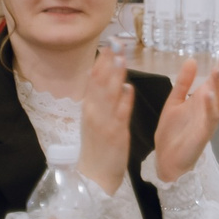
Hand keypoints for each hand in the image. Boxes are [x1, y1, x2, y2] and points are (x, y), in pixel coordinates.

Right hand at [77, 44, 134, 195]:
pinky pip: (119, 116)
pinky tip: (129, 89)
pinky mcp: (114, 135)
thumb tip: (113, 79)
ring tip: (121, 59)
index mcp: (90, 108)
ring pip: (109, 96)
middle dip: (108, 63)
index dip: (102, 61)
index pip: (94, 80)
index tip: (109, 43)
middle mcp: (93, 113)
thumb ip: (104, 100)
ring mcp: (103, 123)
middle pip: (100, 83)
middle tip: (116, 43)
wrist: (93, 176)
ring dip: (115, 77)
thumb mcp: (96, 119)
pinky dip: (124, 102)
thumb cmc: (97, 146)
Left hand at [153, 44, 218, 181]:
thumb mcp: (174, 101)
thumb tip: (192, 60)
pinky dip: (209, 106)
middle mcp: (210, 107)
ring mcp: (208, 120)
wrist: (165, 159)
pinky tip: (206, 94)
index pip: (218, 78)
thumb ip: (183, 82)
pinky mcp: (203, 133)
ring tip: (217, 69)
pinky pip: (209, 118)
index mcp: (203, 99)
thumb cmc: (172, 132)